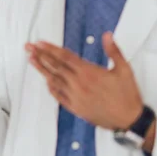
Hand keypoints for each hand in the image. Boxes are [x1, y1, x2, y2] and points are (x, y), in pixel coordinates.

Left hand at [26, 32, 143, 130]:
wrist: (129, 120)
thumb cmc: (127, 95)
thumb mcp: (124, 69)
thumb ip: (113, 50)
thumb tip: (107, 35)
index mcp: (89, 72)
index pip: (65, 57)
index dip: (51, 49)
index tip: (39, 43)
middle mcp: (79, 84)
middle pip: (55, 66)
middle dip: (40, 55)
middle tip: (28, 47)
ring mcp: (75, 97)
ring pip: (54, 80)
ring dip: (41, 69)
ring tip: (31, 60)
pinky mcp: (76, 108)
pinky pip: (59, 96)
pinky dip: (51, 87)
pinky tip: (45, 81)